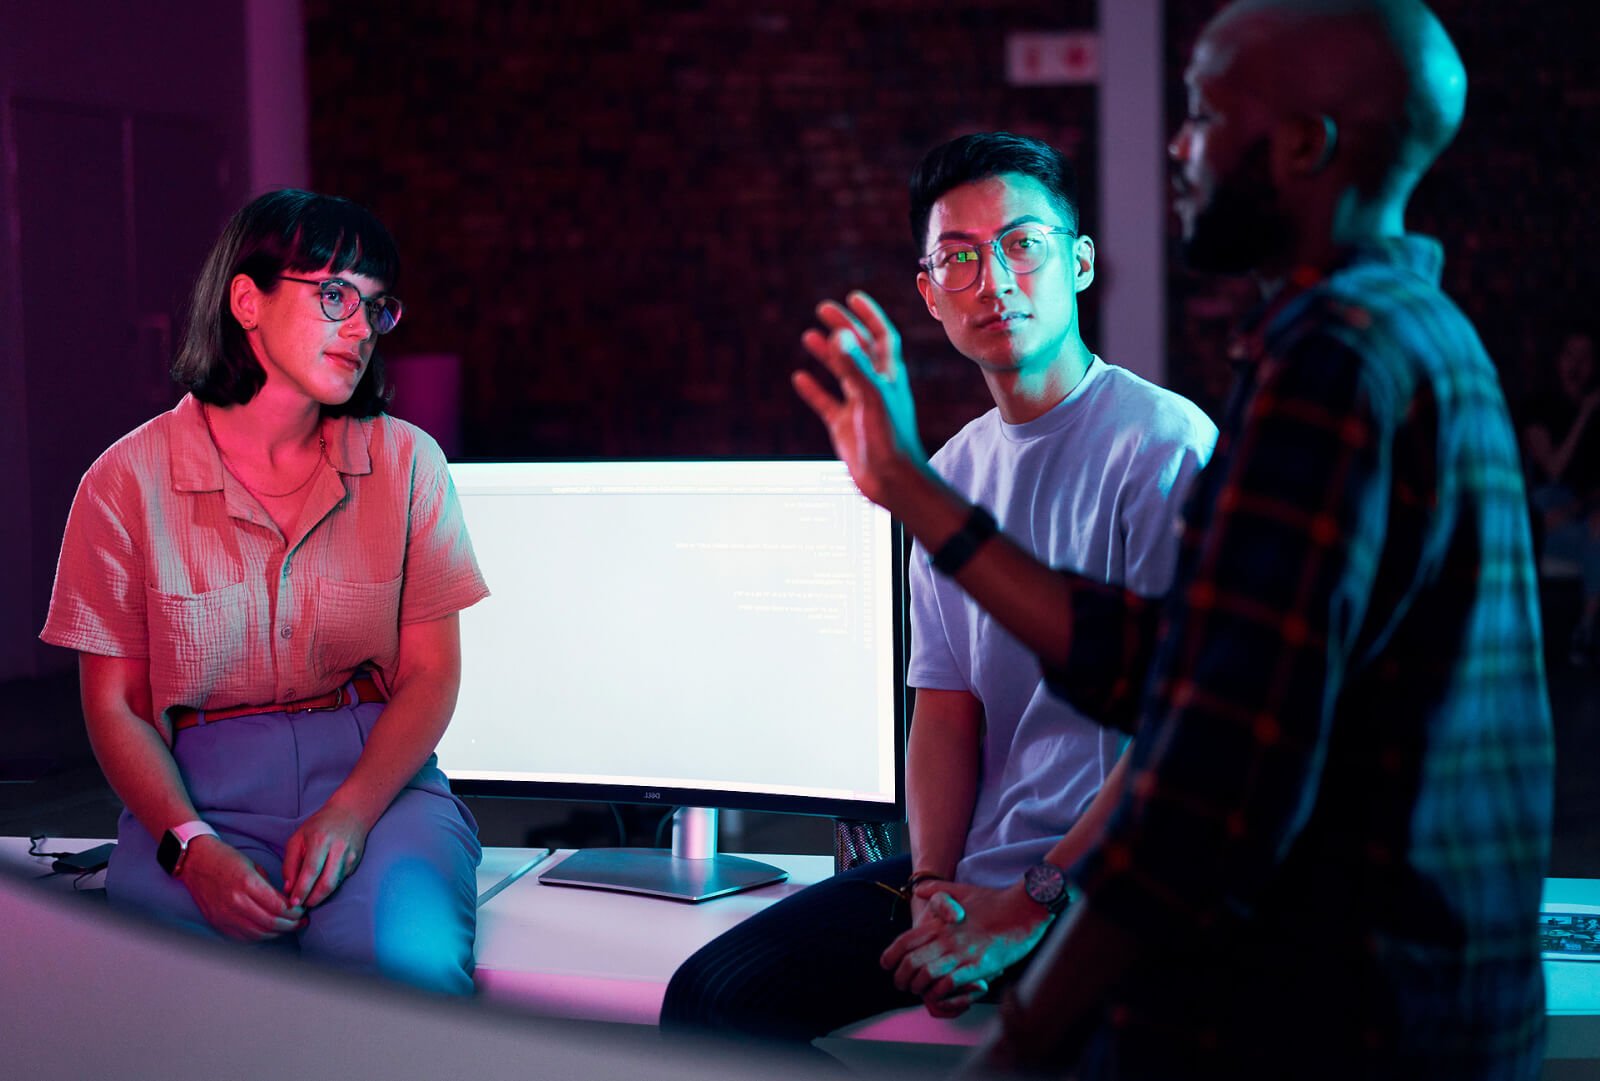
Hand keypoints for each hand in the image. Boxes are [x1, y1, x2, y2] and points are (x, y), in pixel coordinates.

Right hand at [179, 836, 304, 941]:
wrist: (196, 862)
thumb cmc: (226, 859)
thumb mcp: (254, 866)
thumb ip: (270, 887)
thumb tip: (288, 903)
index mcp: (247, 884)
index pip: (279, 906)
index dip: (295, 912)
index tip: (304, 910)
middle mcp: (236, 902)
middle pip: (271, 923)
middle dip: (291, 924)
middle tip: (301, 921)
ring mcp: (225, 915)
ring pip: (259, 933)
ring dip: (278, 933)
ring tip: (289, 927)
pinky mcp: (218, 923)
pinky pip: (243, 938)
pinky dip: (260, 937)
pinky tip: (269, 931)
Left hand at [283, 801, 369, 908]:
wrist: (351, 813)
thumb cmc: (319, 826)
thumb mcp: (298, 838)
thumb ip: (290, 863)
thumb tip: (289, 888)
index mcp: (320, 840)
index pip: (311, 871)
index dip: (302, 890)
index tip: (293, 902)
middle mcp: (338, 849)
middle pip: (326, 883)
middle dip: (312, 899)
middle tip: (301, 906)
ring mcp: (350, 856)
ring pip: (335, 885)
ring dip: (320, 897)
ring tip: (308, 900)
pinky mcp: (356, 862)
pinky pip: (340, 880)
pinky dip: (329, 887)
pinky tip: (320, 886)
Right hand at [795, 291, 930, 508]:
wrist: (891, 480)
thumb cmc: (891, 439)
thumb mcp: (872, 396)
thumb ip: (855, 366)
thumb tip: (839, 336)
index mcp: (890, 375)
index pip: (881, 336)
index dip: (869, 315)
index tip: (852, 297)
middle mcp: (876, 386)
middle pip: (858, 348)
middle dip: (843, 327)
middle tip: (823, 309)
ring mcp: (859, 405)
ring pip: (841, 372)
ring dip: (827, 353)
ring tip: (809, 336)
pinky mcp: (845, 425)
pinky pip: (826, 403)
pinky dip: (813, 390)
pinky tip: (800, 378)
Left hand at [880, 880, 1054, 1017]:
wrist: (1024, 907)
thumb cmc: (994, 900)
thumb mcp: (961, 890)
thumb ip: (937, 890)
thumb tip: (918, 888)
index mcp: (939, 923)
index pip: (904, 942)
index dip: (890, 956)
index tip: (887, 966)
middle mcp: (946, 939)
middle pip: (910, 963)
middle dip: (901, 978)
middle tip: (903, 985)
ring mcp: (962, 953)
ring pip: (926, 976)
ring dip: (919, 987)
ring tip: (920, 991)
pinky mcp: (979, 966)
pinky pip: (950, 984)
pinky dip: (940, 992)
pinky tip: (940, 993)